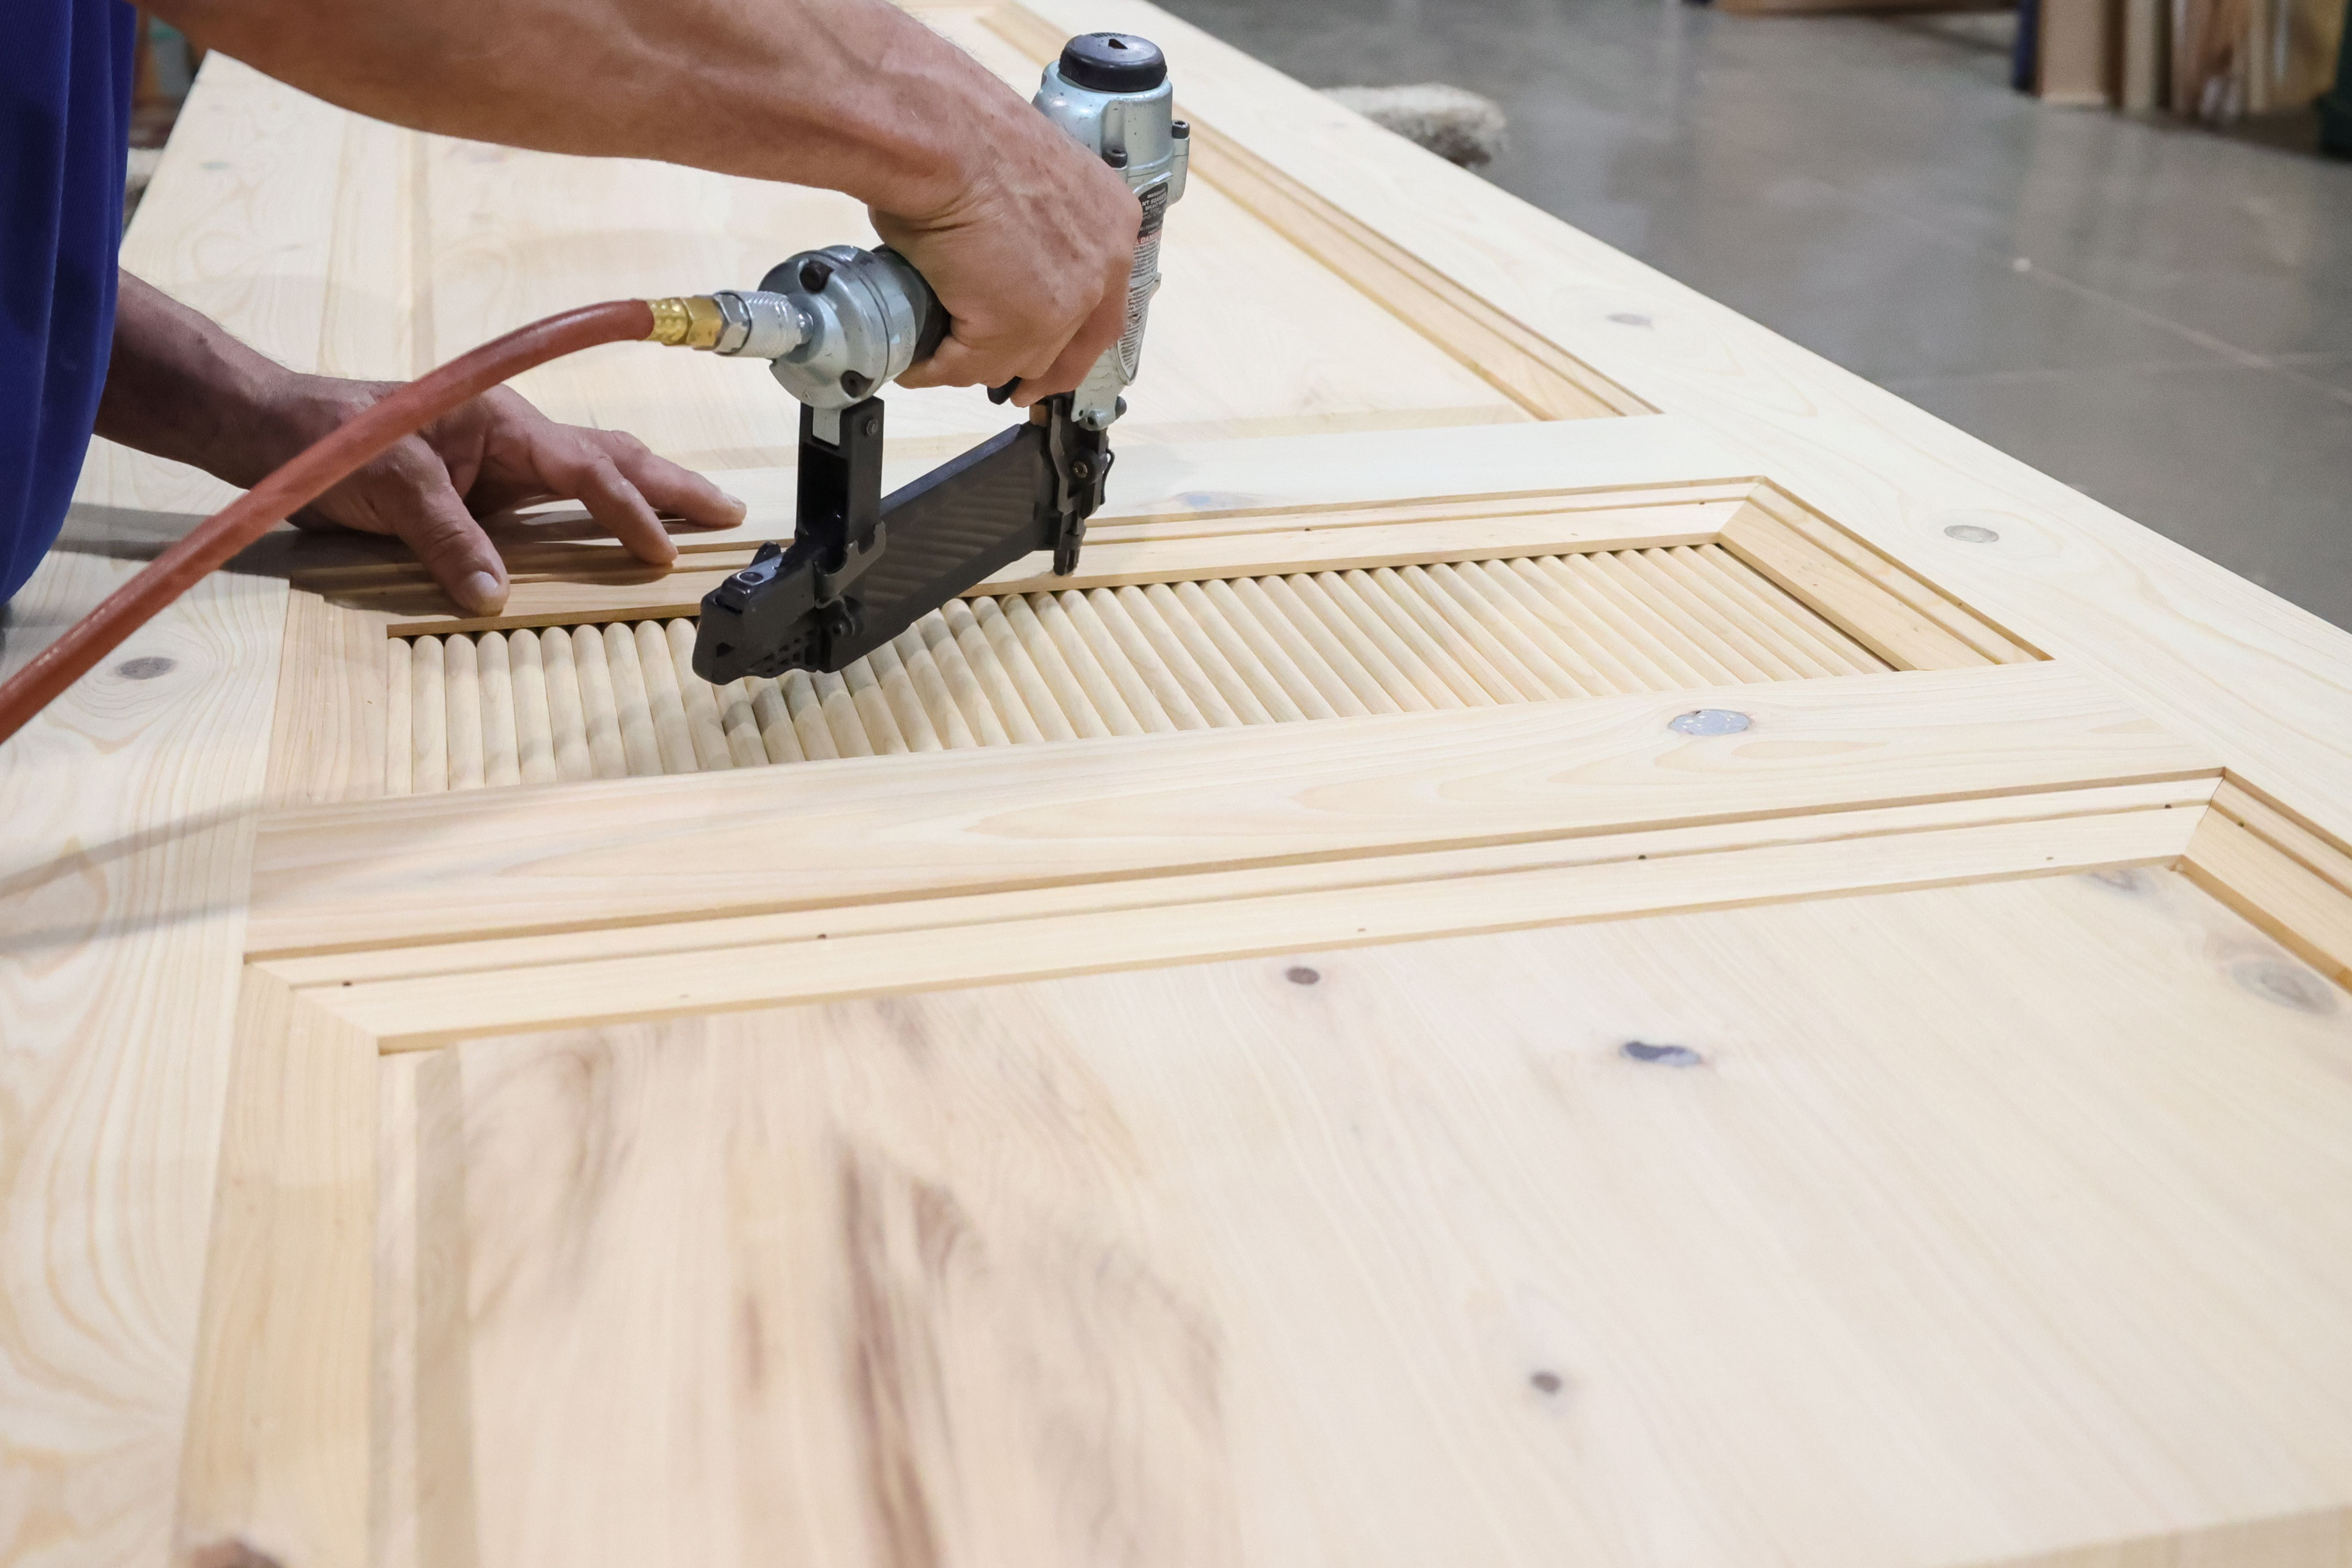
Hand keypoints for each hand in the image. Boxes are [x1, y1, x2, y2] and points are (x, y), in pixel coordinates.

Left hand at [271, 377, 745, 613]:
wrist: (271, 431)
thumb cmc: (325, 441)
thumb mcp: (389, 487)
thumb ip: (447, 538)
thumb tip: (494, 594)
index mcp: (502, 423)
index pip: (586, 469)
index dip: (630, 510)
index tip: (662, 551)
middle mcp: (510, 439)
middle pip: (611, 458)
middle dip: (673, 486)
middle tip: (728, 512)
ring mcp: (497, 466)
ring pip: (591, 475)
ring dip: (644, 495)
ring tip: (693, 518)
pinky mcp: (477, 493)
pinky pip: (551, 507)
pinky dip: (596, 518)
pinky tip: (617, 535)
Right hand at [879, 104, 1139, 404]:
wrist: (940, 132)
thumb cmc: (965, 134)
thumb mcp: (1025, 182)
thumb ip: (1033, 231)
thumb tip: (996, 263)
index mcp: (1112, 222)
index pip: (1106, 303)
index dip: (1074, 337)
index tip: (1051, 354)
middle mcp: (1105, 264)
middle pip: (1075, 344)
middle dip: (1037, 369)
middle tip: (1011, 384)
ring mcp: (1067, 301)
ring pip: (1023, 359)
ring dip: (981, 365)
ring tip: (946, 360)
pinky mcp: (1020, 325)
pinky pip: (971, 365)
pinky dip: (938, 369)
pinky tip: (918, 364)